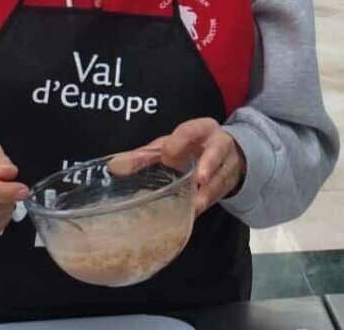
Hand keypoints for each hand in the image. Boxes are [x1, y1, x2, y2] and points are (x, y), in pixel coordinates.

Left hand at [110, 118, 245, 216]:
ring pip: (221, 177)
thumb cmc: (191, 148)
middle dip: (210, 164)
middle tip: (200, 178)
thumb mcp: (169, 145)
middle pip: (217, 151)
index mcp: (202, 129)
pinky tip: (195, 213)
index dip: (180, 141)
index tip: (168, 154)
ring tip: (197, 204)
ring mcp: (228, 164)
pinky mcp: (229, 183)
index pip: (192, 130)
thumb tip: (114, 166)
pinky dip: (207, 203)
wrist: (225, 154)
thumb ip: (144, 156)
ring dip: (209, 191)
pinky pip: (220, 194)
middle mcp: (219, 144)